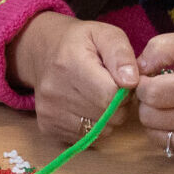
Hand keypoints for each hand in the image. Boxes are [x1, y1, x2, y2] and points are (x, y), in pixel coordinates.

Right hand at [9, 11, 137, 143]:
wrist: (41, 52)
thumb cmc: (79, 43)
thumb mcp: (104, 35)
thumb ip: (121, 54)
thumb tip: (131, 82)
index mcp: (69, 64)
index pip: (111, 96)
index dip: (124, 91)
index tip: (120, 81)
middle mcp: (54, 91)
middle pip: (107, 116)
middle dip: (117, 106)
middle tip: (110, 89)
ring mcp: (48, 111)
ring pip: (99, 131)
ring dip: (106, 118)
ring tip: (97, 97)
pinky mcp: (47, 127)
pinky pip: (85, 138)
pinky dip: (91, 126)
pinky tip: (84, 108)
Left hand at [133, 32, 173, 167]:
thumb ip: (162, 48)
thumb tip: (136, 69)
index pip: (152, 93)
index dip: (144, 85)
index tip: (151, 80)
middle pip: (150, 117)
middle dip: (147, 104)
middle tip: (160, 95)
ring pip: (157, 138)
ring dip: (156, 123)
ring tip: (171, 109)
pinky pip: (172, 153)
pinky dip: (170, 139)